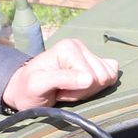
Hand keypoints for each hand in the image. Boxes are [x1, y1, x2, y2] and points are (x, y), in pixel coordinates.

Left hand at [0, 38, 119, 111]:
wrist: (25, 90)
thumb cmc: (29, 89)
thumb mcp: (38, 85)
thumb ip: (62, 79)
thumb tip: (89, 79)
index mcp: (69, 47)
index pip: (91, 77)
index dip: (76, 91)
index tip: (57, 89)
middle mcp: (80, 46)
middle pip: (102, 78)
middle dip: (83, 91)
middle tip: (62, 90)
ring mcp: (89, 54)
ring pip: (108, 79)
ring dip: (88, 91)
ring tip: (68, 88)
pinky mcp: (95, 63)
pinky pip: (112, 75)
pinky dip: (97, 87)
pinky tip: (79, 86)